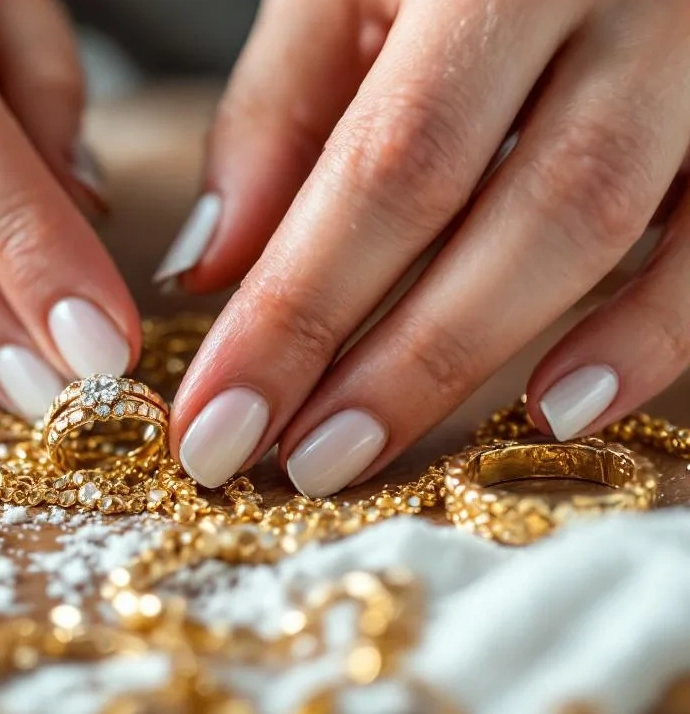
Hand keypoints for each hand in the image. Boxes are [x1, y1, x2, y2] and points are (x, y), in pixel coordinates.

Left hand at [160, 0, 689, 493]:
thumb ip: (284, 106)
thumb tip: (214, 268)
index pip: (384, 162)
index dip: (296, 307)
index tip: (214, 419)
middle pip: (496, 211)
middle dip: (382, 361)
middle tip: (288, 462)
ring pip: (601, 229)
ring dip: (481, 361)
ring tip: (371, 452)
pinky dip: (651, 331)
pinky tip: (560, 407)